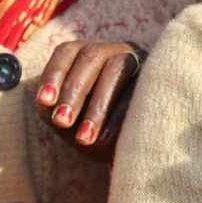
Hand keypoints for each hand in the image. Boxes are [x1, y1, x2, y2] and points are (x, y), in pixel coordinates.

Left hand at [36, 40, 143, 159]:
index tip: (44, 102)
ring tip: (84, 138)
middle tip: (62, 122)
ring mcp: (138, 60)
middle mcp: (115, 50)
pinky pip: (136, 90)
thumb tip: (48, 102)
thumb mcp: (70, 120)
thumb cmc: (93, 131)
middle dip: (74, 91)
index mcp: (88, 54)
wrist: (130, 152)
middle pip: (91, 57)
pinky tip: (105, 139)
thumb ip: (55, 109)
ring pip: (115, 69)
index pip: (67, 52)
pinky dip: (118, 116)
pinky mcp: (156, 79)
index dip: (54, 74)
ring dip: (97, 105)